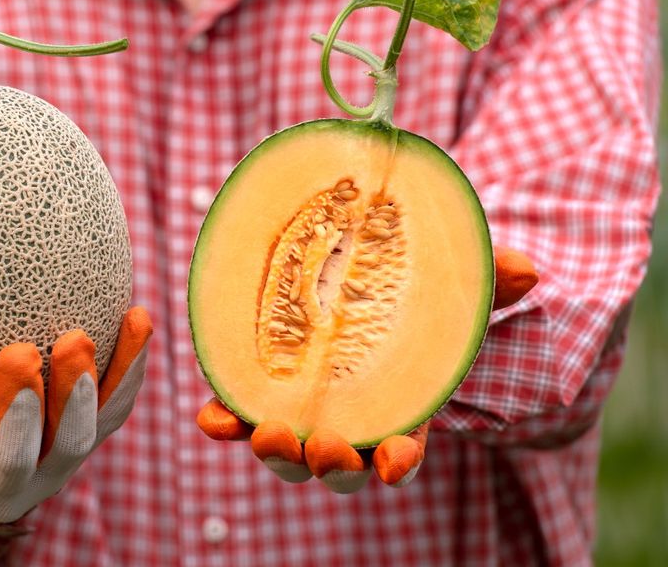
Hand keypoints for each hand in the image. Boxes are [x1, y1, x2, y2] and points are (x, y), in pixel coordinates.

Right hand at [0, 307, 152, 522]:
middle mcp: (7, 491)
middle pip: (20, 460)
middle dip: (22, 411)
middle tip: (20, 352)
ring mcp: (54, 469)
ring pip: (76, 442)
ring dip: (80, 395)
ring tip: (76, 339)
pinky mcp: (90, 441)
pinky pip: (116, 408)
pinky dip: (129, 367)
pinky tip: (139, 316)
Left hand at [197, 247, 538, 492]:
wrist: (366, 284)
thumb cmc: (417, 300)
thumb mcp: (453, 288)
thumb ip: (486, 281)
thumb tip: (527, 268)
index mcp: (399, 411)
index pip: (402, 453)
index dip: (398, 461)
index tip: (394, 460)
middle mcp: (348, 424)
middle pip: (337, 469)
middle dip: (328, 466)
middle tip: (320, 446)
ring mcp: (301, 413)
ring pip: (286, 454)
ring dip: (273, 452)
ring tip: (261, 432)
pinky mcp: (259, 392)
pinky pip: (238, 418)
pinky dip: (224, 422)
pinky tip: (209, 418)